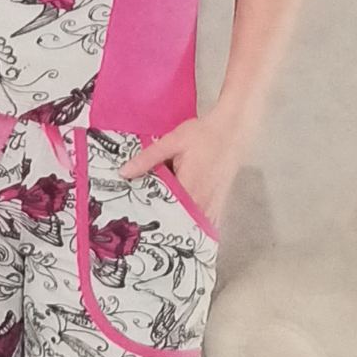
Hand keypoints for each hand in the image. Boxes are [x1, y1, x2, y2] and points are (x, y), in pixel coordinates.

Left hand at [117, 105, 256, 231]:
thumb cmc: (203, 134)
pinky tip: (181, 222)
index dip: (148, 218)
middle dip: (161, 225)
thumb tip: (123, 173)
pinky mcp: (219, 204)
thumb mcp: (171, 142)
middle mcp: (203, 202)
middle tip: (142, 225)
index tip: (133, 221)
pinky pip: (205, 223)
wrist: (233, 129)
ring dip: (177, 226)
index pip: (164, 213)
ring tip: (158, 226)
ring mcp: (213, 206)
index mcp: (189, 189)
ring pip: (191, 226)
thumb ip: (147, 159)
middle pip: (177, 223)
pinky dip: (193, 225)